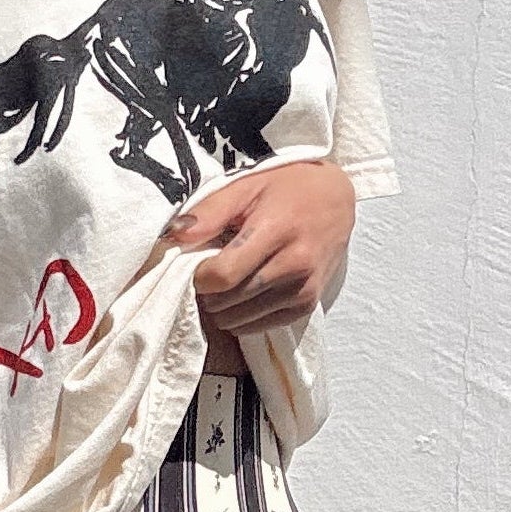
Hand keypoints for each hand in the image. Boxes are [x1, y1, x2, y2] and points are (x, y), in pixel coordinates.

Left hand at [165, 158, 355, 339]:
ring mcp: (304, 288)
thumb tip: (174, 235)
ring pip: (242, 318)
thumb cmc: (287, 187)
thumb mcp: (247, 185)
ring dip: (223, 308)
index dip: (200, 276)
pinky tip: (241, 298)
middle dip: (209, 292)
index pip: (224, 275)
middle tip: (210, 273)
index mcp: (276, 230)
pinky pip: (260, 326)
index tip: (198, 264)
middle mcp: (295, 263)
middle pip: (230, 299)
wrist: (336, 200)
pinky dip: (242, 318)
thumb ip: (210, 211)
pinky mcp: (308, 304)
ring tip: (227, 283)